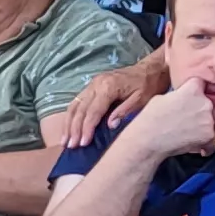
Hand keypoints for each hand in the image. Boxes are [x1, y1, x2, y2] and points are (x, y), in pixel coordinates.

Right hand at [49, 59, 171, 150]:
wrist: (150, 69)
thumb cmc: (148, 85)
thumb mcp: (142, 100)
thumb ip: (125, 111)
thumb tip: (110, 126)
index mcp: (108, 86)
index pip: (93, 111)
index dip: (87, 128)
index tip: (83, 143)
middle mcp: (96, 84)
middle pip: (80, 109)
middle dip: (74, 129)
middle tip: (70, 146)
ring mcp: (92, 84)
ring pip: (74, 105)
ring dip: (68, 124)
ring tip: (64, 141)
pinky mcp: (92, 86)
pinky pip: (77, 102)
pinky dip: (71, 116)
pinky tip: (68, 128)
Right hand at [123, 80, 214, 160]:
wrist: (148, 141)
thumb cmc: (150, 118)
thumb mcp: (161, 97)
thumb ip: (178, 95)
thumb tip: (181, 99)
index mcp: (193, 90)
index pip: (200, 83)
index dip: (194, 89)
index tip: (190, 96)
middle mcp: (205, 103)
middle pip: (206, 103)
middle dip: (198, 109)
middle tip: (185, 118)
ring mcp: (209, 120)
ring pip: (209, 121)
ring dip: (201, 126)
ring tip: (186, 133)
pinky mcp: (209, 136)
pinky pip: (210, 139)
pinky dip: (204, 142)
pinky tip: (193, 144)